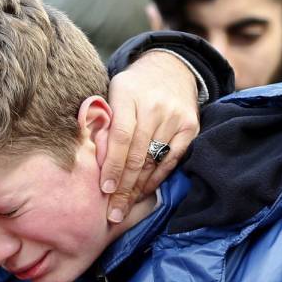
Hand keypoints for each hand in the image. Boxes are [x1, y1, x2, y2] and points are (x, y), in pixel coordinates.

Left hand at [101, 51, 201, 222]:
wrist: (169, 68)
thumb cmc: (132, 89)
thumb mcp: (112, 93)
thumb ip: (102, 121)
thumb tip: (90, 159)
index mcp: (128, 95)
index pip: (120, 138)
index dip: (113, 166)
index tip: (104, 190)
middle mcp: (154, 106)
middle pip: (137, 155)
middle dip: (124, 188)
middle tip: (113, 214)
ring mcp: (175, 117)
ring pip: (154, 161)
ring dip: (138, 189)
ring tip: (125, 209)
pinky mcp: (191, 126)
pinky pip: (172, 160)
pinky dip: (157, 179)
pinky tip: (143, 192)